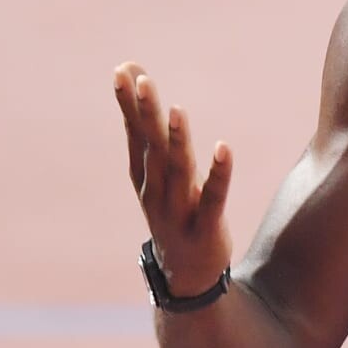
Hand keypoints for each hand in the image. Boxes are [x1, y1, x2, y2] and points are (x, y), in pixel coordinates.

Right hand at [113, 63, 234, 294]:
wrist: (185, 276)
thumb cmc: (174, 211)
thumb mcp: (159, 174)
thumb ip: (148, 132)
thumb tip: (136, 81)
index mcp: (144, 177)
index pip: (135, 135)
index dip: (128, 104)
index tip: (122, 70)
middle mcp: (156, 192)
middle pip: (151, 148)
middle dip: (145, 114)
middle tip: (142, 81)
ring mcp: (178, 211)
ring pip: (177, 171)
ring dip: (177, 140)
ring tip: (177, 110)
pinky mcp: (205, 228)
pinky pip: (213, 199)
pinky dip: (219, 175)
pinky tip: (225, 149)